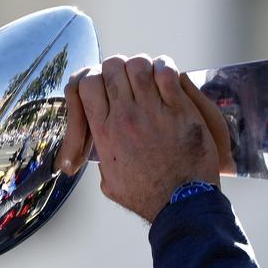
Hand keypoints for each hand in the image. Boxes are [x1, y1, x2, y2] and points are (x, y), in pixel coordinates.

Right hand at [54, 54, 235, 221]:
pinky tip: (168, 78)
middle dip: (118, 68)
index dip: (94, 77)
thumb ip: (103, 158)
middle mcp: (124, 116)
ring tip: (149, 77)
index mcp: (104, 131)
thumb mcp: (110, 181)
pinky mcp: (179, 109)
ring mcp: (152, 110)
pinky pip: (167, 73)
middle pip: (112, 67)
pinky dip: (166, 69)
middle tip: (128, 79)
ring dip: (143, 67)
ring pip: (138, 64)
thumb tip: (102, 149)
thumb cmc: (148, 196)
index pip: (86, 82)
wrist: (182, 203)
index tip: (105, 85)